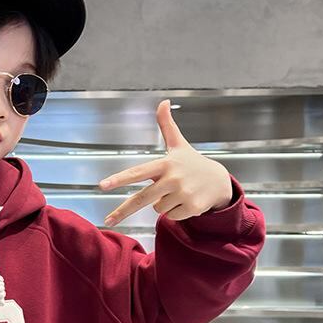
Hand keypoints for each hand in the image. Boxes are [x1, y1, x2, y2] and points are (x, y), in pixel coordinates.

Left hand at [98, 99, 233, 225]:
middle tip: (108, 220)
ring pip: (157, 209)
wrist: (219, 181)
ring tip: (178, 193)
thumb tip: (163, 101)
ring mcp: (183, 193)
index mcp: (165, 164)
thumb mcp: (179, 144)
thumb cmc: (193, 163)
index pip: (137, 172)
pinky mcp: (192, 207)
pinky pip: (170, 217)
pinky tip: (186, 201)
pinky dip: (176, 213)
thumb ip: (167, 125)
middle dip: (123, 211)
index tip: (103, 185)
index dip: (120, 178)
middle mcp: (173, 179)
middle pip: (141, 199)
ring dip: (164, 204)